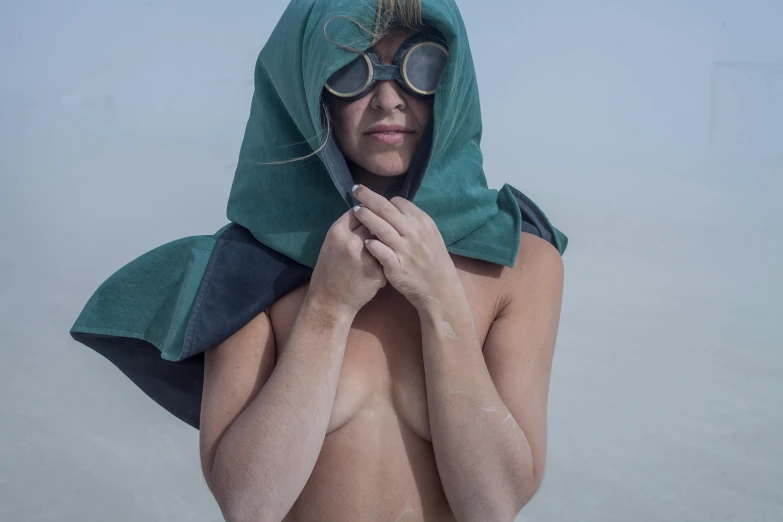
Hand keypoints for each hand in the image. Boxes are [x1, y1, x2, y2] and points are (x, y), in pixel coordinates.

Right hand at [308, 207, 387, 316]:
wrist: (330, 301)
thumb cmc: (329, 270)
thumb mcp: (332, 243)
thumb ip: (349, 228)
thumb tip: (368, 213)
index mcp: (338, 231)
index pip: (360, 211)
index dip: (367, 213)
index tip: (371, 217)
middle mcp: (352, 241)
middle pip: (374, 222)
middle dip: (378, 225)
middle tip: (381, 230)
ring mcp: (366, 257)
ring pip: (385, 238)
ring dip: (386, 240)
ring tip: (386, 244)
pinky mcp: (378, 271)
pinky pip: (389, 257)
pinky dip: (389, 258)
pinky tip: (387, 262)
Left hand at [350, 184, 459, 310]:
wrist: (440, 288)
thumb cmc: (432, 259)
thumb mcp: (429, 234)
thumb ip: (412, 221)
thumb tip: (394, 207)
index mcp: (422, 222)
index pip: (399, 202)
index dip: (384, 200)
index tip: (372, 200)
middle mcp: (414, 232)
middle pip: (387, 209)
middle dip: (369, 197)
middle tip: (356, 190)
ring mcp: (405, 249)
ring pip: (381, 228)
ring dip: (366, 217)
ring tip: (354, 210)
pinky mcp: (397, 267)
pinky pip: (381, 252)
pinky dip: (372, 245)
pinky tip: (363, 241)